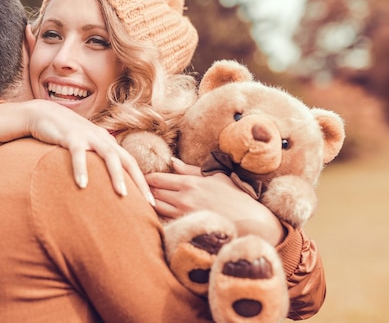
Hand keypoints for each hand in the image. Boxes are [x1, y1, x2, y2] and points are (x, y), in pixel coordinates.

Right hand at [0, 100, 153, 204]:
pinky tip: (82, 185)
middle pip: (126, 160)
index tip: (150, 202)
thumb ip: (96, 161)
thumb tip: (105, 184)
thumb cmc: (66, 135)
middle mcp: (103, 139)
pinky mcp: (71, 136)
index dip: (142, 182)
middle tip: (148, 201)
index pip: (130, 163)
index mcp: (108, 142)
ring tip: (122, 194)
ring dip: (116, 175)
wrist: (44, 114)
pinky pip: (78, 154)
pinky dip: (81, 169)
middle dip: (139, 181)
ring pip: (109, 155)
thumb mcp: (85, 147)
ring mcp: (88, 136)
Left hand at [146, 158, 283, 244]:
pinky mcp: (187, 227)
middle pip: (152, 192)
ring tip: (142, 201)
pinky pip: (164, 221)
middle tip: (138, 188)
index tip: (141, 177)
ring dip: (148, 203)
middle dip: (144, 190)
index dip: (146, 178)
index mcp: (189, 183)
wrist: (251, 221)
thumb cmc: (234, 196)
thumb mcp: (214, 177)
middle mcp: (183, 198)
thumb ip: (190, 170)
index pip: (156, 179)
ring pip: (155, 207)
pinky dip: (157, 216)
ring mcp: (184, 215)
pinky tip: (154, 215)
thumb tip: (172, 162)